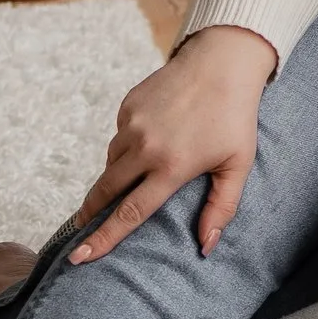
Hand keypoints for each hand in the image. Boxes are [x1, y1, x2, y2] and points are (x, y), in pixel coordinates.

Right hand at [72, 25, 275, 259]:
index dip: (103, 238)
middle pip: (107, 191)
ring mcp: (133, 124)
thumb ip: (221, 208)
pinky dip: (127, 147)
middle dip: (90, 214)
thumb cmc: (235, 117)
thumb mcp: (237, 165)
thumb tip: (205, 247)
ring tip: (127, 184)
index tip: (80, 257)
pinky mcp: (128, 105)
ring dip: (114, 178)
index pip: (130, 213)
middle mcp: (145, 147)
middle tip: (80, 230)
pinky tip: (147, 144)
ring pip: (112, 162)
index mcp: (171, 167)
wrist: (222, 61)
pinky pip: (119, 136)